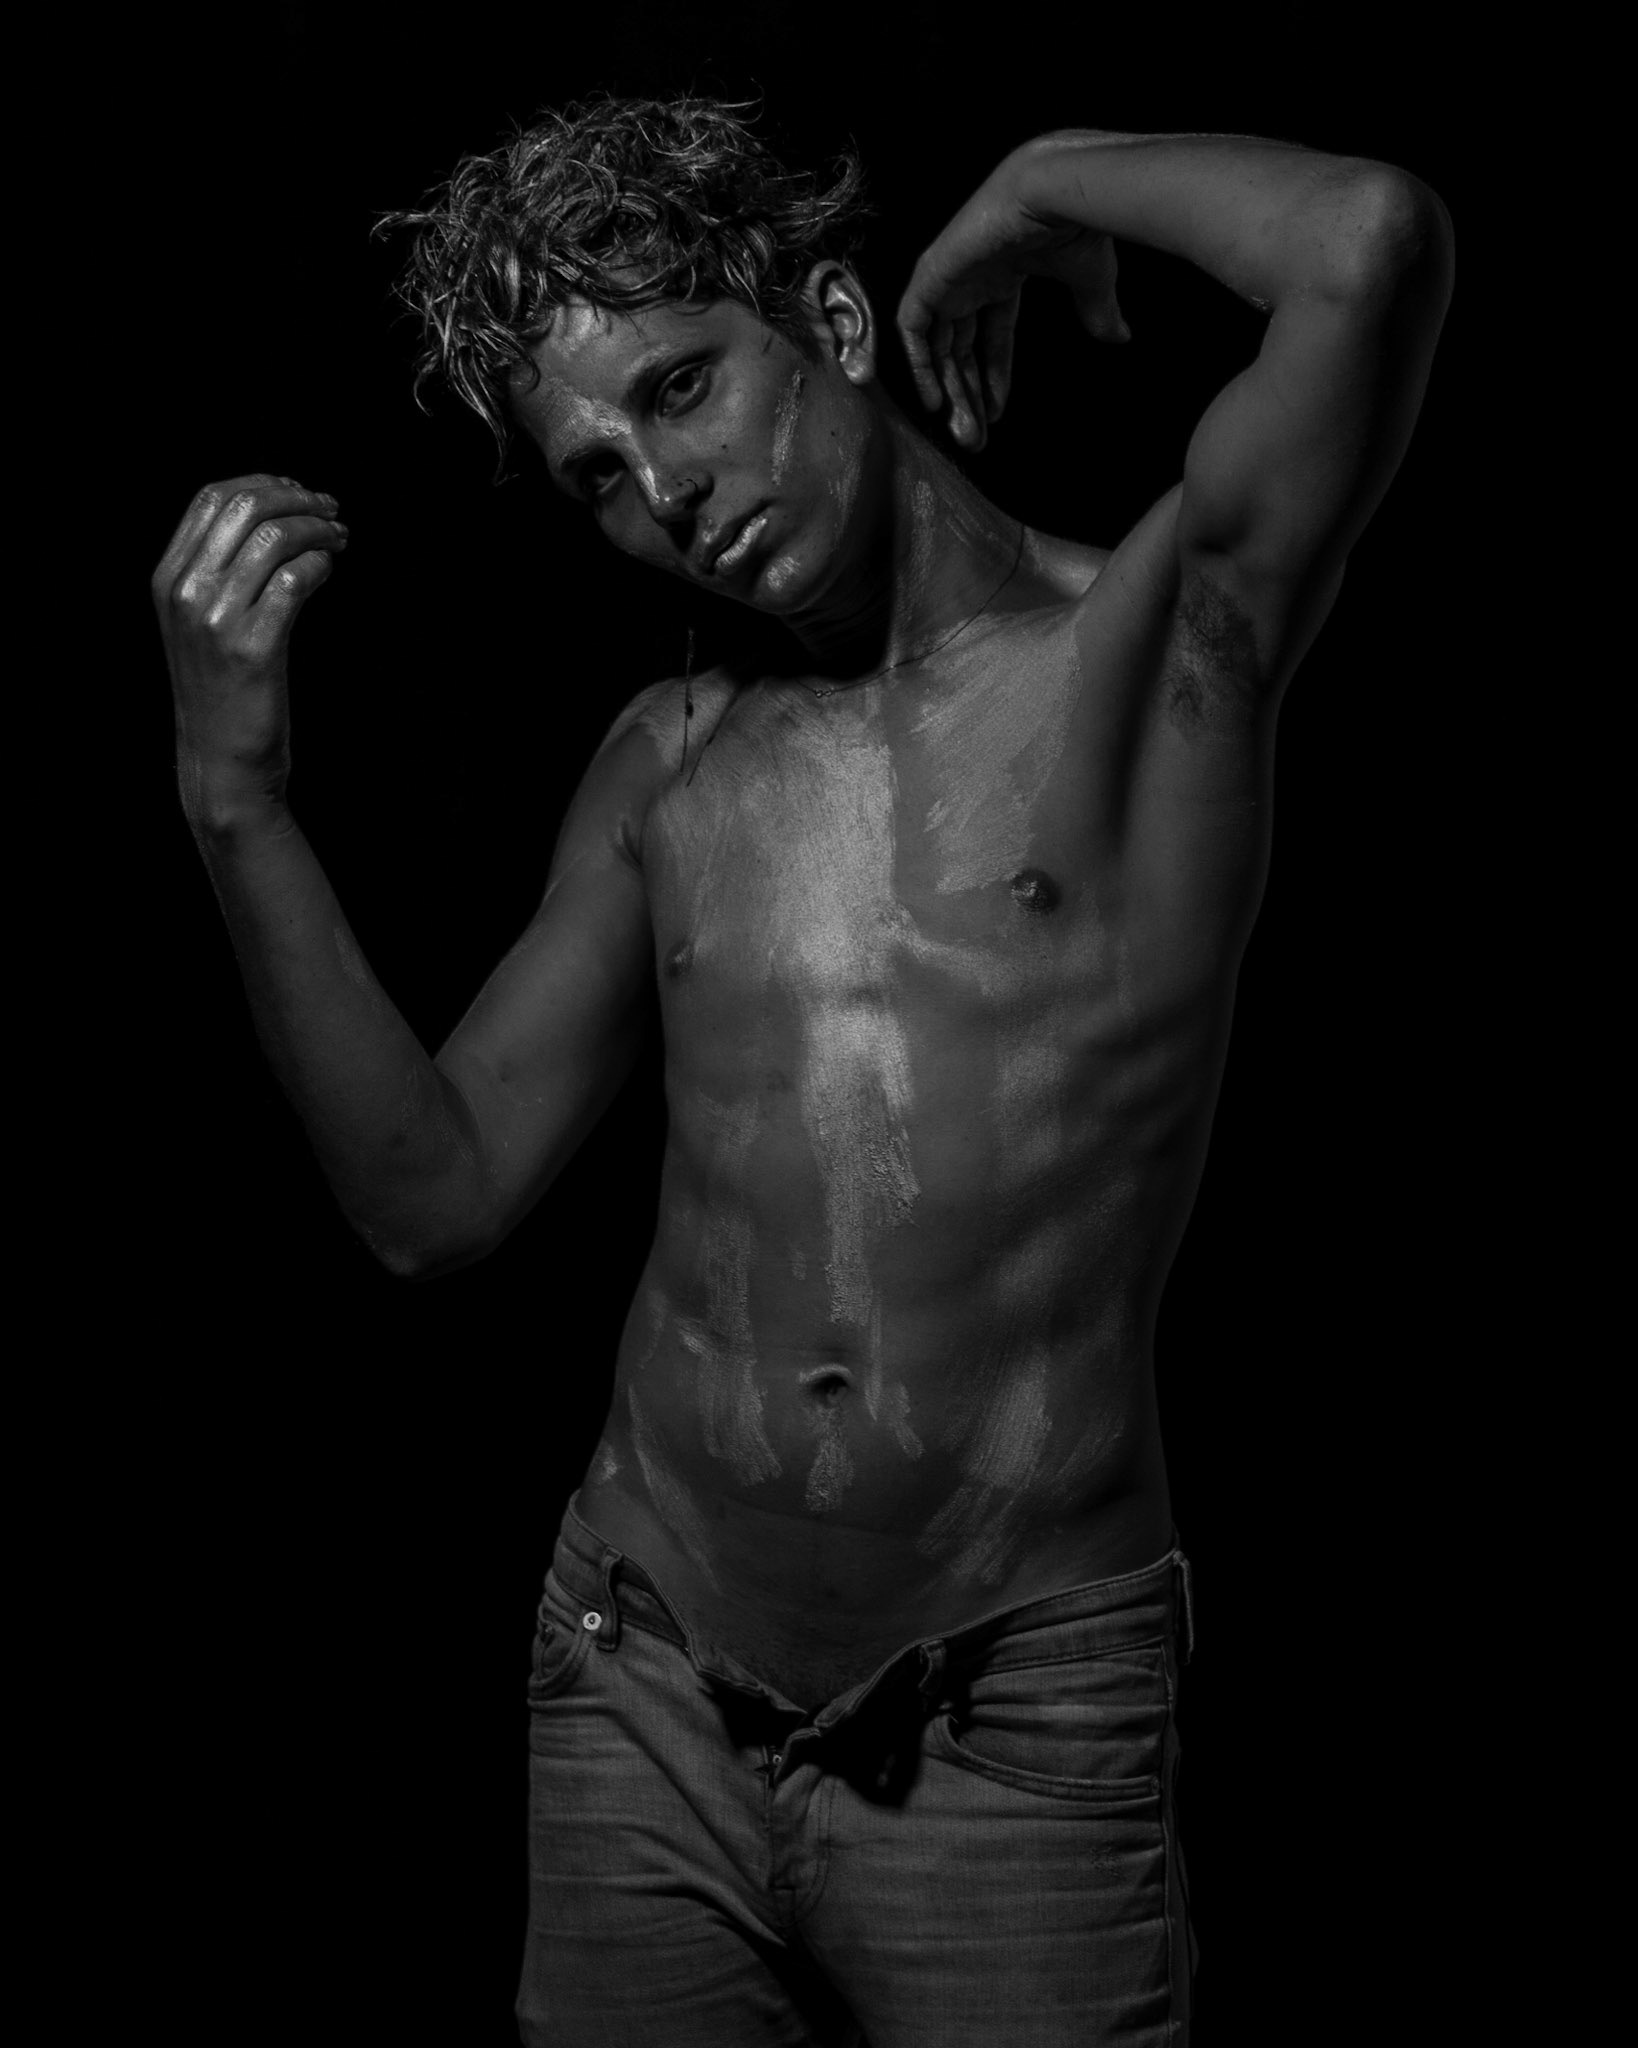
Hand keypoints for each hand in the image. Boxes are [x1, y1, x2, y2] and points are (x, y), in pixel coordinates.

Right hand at [152, 474, 347, 816]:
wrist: (221, 760)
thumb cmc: (222, 690)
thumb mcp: (200, 622)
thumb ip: (219, 571)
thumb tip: (272, 516)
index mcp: (167, 577)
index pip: (211, 498)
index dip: (262, 483)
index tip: (298, 491)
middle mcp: (185, 591)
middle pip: (245, 508)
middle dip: (297, 499)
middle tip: (330, 510)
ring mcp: (217, 619)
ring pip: (275, 539)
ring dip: (318, 529)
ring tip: (339, 537)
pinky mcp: (255, 647)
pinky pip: (298, 580)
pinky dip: (322, 563)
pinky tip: (330, 568)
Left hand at [896, 155, 1129, 452]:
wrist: (1059, 188)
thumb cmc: (1077, 225)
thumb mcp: (1091, 281)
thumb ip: (1097, 311)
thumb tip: (1120, 338)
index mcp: (1005, 271)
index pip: (991, 334)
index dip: (994, 375)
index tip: (997, 414)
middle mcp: (973, 275)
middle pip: (961, 347)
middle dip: (969, 395)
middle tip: (975, 438)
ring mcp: (951, 274)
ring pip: (938, 344)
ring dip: (949, 390)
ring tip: (963, 432)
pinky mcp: (933, 272)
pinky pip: (913, 326)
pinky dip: (919, 363)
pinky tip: (934, 400)